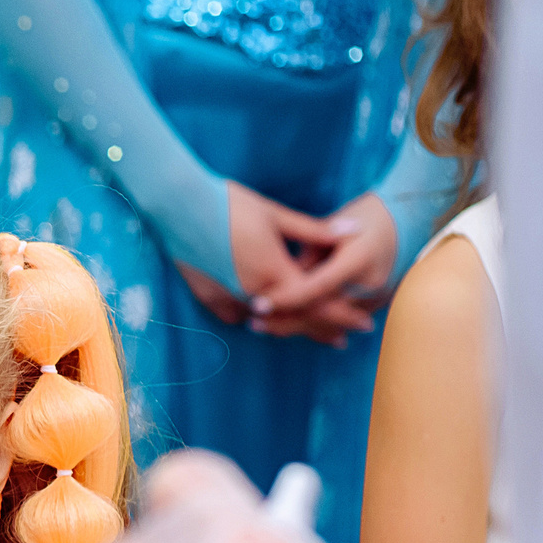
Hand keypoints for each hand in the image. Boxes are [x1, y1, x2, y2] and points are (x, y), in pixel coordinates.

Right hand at [180, 184, 381, 345]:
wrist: (178, 205)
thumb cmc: (228, 203)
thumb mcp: (276, 215)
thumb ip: (315, 231)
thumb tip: (354, 231)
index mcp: (275, 273)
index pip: (319, 304)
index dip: (344, 316)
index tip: (364, 325)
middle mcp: (253, 294)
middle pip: (296, 320)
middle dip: (321, 330)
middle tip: (341, 339)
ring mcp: (228, 298)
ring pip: (268, 322)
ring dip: (291, 326)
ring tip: (309, 331)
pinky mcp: (209, 297)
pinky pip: (240, 314)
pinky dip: (257, 317)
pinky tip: (264, 318)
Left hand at [251, 189, 397, 343]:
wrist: (407, 221)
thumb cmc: (363, 217)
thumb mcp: (332, 228)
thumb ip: (308, 255)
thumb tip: (281, 281)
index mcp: (359, 258)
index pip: (316, 287)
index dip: (286, 298)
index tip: (257, 303)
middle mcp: (370, 283)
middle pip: (321, 312)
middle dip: (286, 321)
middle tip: (253, 324)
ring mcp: (376, 297)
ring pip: (329, 321)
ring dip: (297, 326)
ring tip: (264, 328)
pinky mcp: (375, 305)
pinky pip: (340, 319)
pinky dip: (314, 324)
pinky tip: (288, 327)